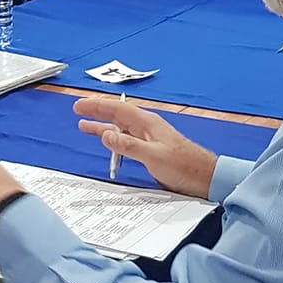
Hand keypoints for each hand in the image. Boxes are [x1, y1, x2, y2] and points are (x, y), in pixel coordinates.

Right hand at [73, 96, 216, 198]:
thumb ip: (129, 145)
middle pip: (117, 115)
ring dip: (102, 126)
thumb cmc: (184, 165)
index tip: (80, 105)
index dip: (97, 106)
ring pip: (120, 128)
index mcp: (147, 123)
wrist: (204, 177)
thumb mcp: (153, 156)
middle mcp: (147, 127)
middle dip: (97, 112)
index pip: (118, 109)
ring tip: (85, 125)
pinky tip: (108, 141)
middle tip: (78, 109)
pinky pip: (126, 140)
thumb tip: (106, 135)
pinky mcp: (150, 150)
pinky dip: (113, 139)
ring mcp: (148, 138)